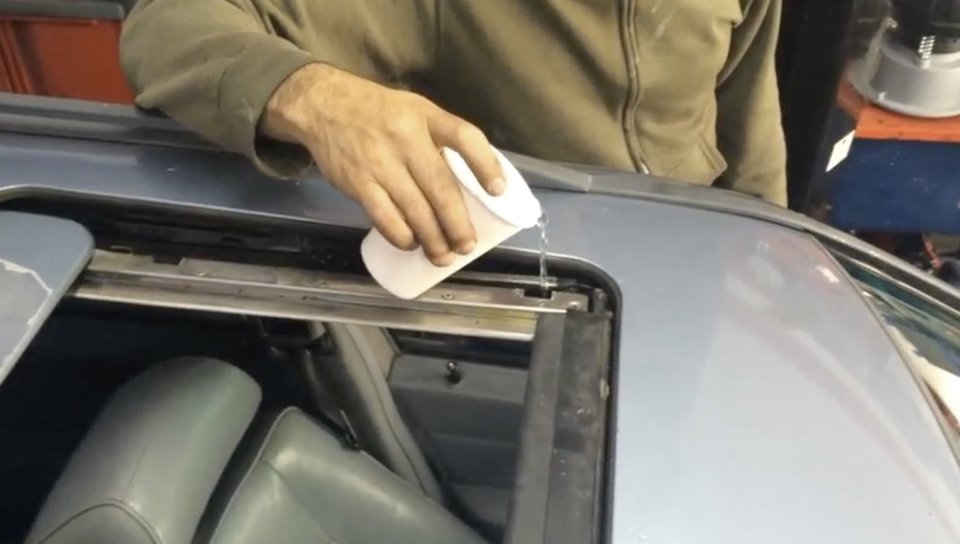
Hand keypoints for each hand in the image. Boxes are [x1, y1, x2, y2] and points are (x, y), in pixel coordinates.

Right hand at [262, 63, 504, 265]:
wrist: (322, 104)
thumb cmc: (378, 111)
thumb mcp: (414, 109)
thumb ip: (439, 138)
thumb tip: (469, 180)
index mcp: (426, 116)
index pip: (464, 137)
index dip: (485, 165)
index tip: (498, 191)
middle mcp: (406, 138)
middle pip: (440, 188)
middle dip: (457, 224)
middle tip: (467, 246)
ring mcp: (380, 162)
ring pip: (414, 210)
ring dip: (432, 239)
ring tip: (443, 256)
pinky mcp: (358, 182)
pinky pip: (384, 217)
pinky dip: (400, 236)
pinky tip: (410, 244)